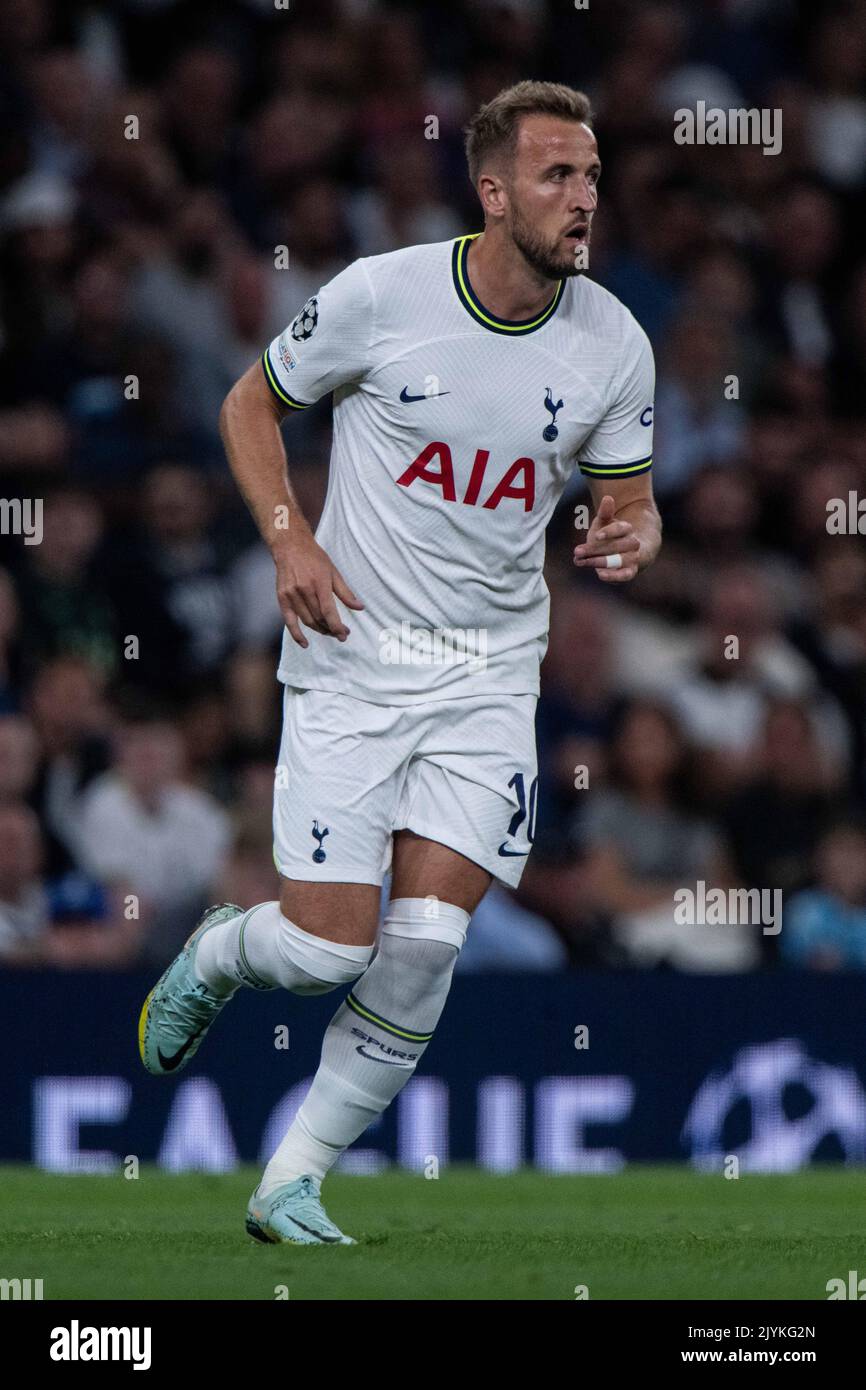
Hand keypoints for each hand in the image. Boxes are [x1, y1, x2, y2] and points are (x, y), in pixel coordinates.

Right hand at [274, 531, 363, 646]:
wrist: (290, 546)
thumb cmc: (314, 558)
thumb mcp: (333, 572)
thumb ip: (346, 593)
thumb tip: (360, 608)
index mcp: (319, 583)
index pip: (328, 611)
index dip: (337, 626)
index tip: (344, 635)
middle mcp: (304, 590)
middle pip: (319, 618)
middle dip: (331, 629)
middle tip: (340, 633)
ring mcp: (291, 594)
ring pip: (307, 621)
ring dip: (319, 630)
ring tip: (328, 632)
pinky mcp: (282, 598)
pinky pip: (289, 621)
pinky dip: (296, 634)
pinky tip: (305, 643)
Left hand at [573, 494, 640, 582]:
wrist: (631, 552)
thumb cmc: (613, 536)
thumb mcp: (606, 523)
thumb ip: (605, 513)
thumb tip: (607, 497)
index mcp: (627, 529)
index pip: (620, 529)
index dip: (609, 532)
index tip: (596, 536)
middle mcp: (633, 543)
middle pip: (615, 546)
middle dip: (594, 549)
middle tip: (577, 551)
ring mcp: (633, 558)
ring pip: (618, 560)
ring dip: (599, 562)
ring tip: (581, 561)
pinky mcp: (630, 572)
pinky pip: (625, 575)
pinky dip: (614, 576)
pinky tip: (600, 575)